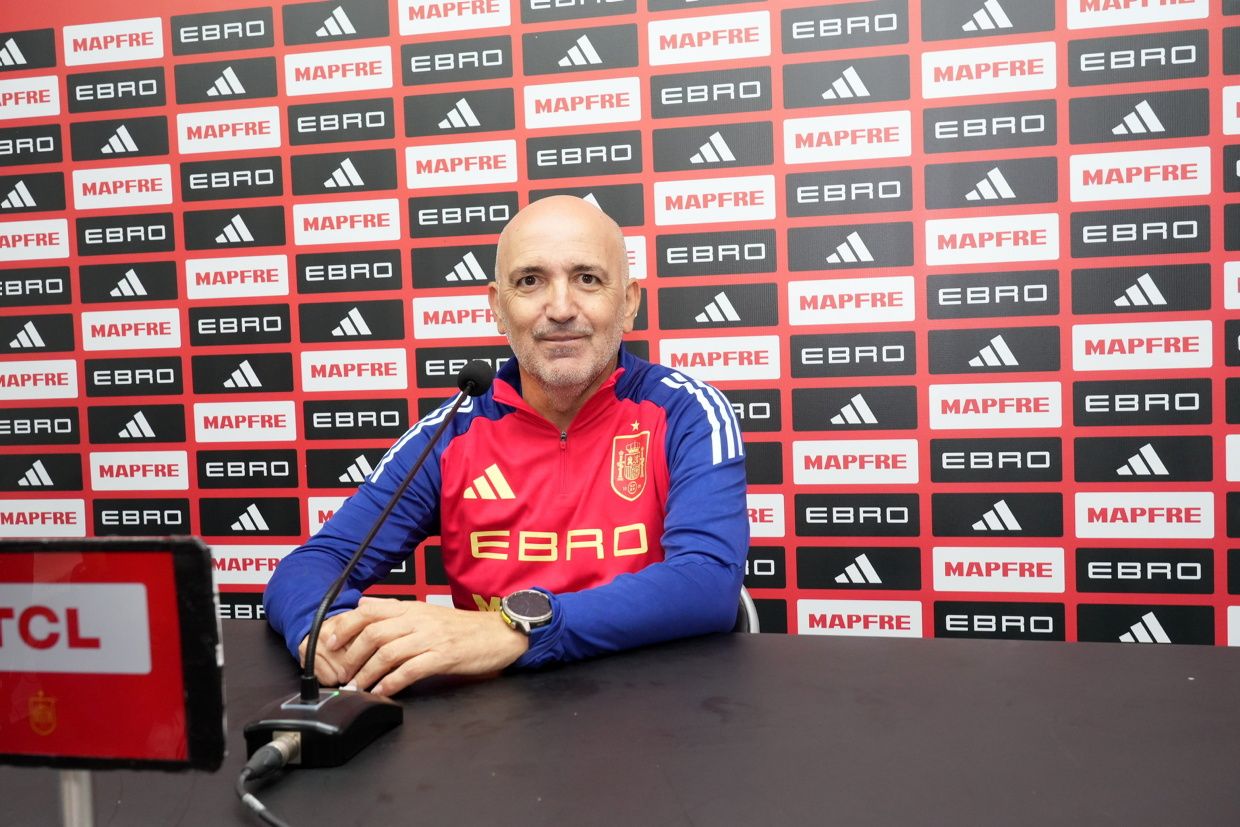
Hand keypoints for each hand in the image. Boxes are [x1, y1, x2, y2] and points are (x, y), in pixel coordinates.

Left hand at [300, 598, 528, 696]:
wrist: (500, 633)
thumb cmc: (463, 629)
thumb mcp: (428, 615)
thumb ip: (398, 615)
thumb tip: (365, 613)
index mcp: (412, 608)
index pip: (369, 610)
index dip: (345, 626)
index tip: (329, 643)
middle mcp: (418, 619)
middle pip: (373, 633)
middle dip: (351, 656)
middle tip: (341, 675)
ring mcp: (431, 637)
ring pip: (388, 652)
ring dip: (367, 673)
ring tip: (356, 688)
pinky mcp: (444, 656)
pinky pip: (410, 669)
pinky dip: (392, 683)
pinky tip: (382, 693)